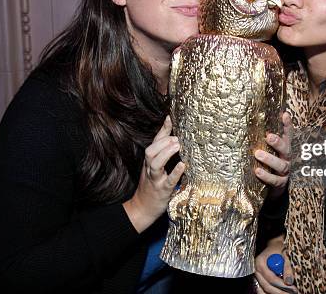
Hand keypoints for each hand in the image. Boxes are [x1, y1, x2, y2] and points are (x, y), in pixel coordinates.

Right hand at [123, 116, 184, 232]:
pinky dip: (175, 173)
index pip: (154, 142)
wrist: (142, 208)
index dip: (162, 130)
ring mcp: (155, 179)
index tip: (170, 117)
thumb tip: (174, 139)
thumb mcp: (153, 168)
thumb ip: (162, 154)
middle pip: (150, 151)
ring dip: (166, 153)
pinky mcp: (162, 190)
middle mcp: (150, 168)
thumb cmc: (151, 185)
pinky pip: (168, 181)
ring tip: (178, 146)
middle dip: (163, 142)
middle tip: (177, 138)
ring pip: (155, 164)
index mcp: (149, 161)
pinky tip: (183, 166)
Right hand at [254, 235, 296, 293]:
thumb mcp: (284, 255)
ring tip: (286, 293)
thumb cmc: (278, 249)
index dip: (282, 285)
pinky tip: (280, 291)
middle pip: (267, 287)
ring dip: (276, 292)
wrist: (273, 246)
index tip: (293, 288)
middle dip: (280, 292)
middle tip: (292, 293)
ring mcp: (256, 276)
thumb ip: (287, 268)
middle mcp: (256, 271)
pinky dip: (272, 291)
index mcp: (260, 263)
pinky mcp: (259, 280)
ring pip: (264, 290)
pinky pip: (263, 290)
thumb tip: (289, 282)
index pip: (271, 278)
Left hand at [255, 112, 292, 198]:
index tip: (285, 115)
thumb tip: (248, 124)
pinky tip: (257, 171)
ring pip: (281, 165)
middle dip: (278, 142)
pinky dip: (266, 175)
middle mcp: (287, 159)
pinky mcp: (280, 184)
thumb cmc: (270, 165)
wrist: (276, 188)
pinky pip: (274, 180)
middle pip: (286, 149)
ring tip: (258, 154)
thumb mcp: (270, 152)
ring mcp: (285, 172)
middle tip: (268, 136)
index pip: (288, 135)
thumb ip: (263, 141)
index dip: (287, 125)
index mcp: (284, 148)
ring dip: (270, 159)